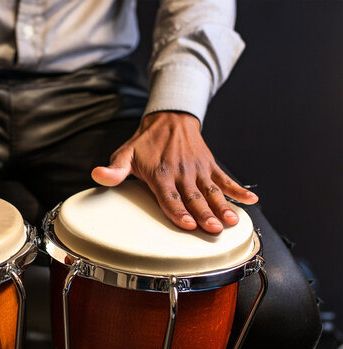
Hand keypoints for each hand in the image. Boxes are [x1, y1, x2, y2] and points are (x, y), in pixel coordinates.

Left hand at [91, 111, 257, 232]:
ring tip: (233, 221)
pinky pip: (225, 179)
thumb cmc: (144, 143)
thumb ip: (114, 170)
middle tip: (214, 229)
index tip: (186, 225)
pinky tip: (252, 201)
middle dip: (204, 214)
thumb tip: (97, 175)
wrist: (169, 118)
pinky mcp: (209, 166)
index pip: (168, 196)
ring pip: (212, 191)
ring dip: (223, 206)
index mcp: (159, 173)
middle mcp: (180, 173)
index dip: (177, 211)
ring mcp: (198, 169)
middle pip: (193, 197)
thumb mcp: (125, 154)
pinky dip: (239, 189)